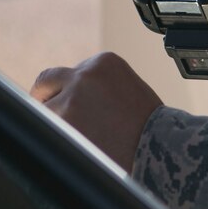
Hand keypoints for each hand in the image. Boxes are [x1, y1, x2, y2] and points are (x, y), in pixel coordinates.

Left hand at [31, 52, 162, 169]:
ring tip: (79, 140)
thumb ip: (98, 87)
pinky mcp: (65, 118)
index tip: (72, 107)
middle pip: (48, 81)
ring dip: (56, 123)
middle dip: (46, 97)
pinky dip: (58, 140)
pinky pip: (48, 129)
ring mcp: (72, 95)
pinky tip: (79, 146)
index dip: (69, 92)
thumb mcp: (127, 89)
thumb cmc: (149, 126)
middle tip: (49, 115)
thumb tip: (70, 97)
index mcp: (104, 62)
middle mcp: (85, 73)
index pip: (72, 73)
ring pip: (45, 108)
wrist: (162, 146)